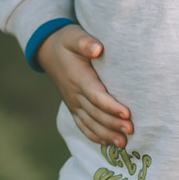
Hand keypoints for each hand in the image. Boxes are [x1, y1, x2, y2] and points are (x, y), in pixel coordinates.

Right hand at [37, 25, 133, 147]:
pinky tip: (108, 144)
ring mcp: (73, 103)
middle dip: (113, 124)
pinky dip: (95, 136)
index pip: (96, 95)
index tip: (127, 113)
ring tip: (124, 144)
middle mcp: (74, 94)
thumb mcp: (74, 36)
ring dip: (106, 134)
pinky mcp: (73, 107)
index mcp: (78, 78)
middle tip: (131, 131)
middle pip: (95, 113)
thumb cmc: (66, 41)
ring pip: (90, 123)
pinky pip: (83, 125)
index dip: (111, 106)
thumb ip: (85, 42)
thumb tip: (97, 49)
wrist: (48, 50)